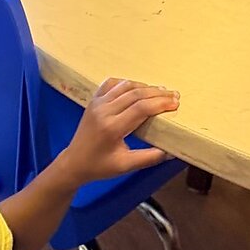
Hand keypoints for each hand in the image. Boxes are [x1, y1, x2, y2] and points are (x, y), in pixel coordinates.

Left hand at [58, 78, 179, 183]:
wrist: (73, 163)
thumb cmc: (98, 167)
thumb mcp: (124, 166)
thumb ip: (148, 158)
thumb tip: (171, 152)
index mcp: (112, 128)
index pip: (141, 108)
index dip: (160, 103)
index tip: (175, 104)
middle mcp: (104, 111)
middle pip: (136, 94)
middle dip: (158, 94)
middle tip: (174, 96)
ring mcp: (97, 104)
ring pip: (126, 86)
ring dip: (145, 86)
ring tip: (161, 91)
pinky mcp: (93, 101)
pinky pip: (112, 84)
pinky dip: (127, 83)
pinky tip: (137, 88)